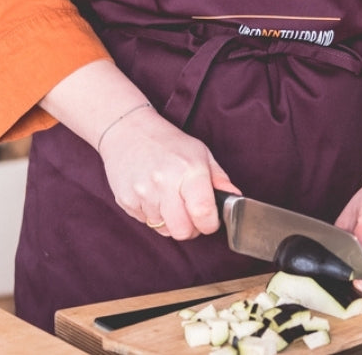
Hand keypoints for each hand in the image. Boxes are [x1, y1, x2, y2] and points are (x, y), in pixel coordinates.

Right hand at [98, 104, 240, 239]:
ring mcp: (143, 192)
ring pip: (163, 229)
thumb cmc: (168, 142)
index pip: (203, 213)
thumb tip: (236, 198)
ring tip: (167, 196)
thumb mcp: (200, 153)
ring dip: (169, 220)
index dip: (210, 224)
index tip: (210, 220)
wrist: (128, 130)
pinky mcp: (125, 200)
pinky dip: (151, 214)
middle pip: (182, 231)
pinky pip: (145, 222)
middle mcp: (165, 182)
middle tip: (189, 213)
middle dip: (190, 228)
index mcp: (189, 170)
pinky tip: (151, 194)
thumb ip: (219, 178)